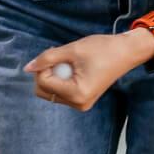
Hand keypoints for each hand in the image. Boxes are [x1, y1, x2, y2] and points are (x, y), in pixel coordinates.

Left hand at [24, 29, 153, 111]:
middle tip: (59, 57)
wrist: (126, 52)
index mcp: (77, 94)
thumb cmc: (102, 49)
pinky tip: (72, 68)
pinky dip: (61, 79)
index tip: (55, 53)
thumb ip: (48, 58)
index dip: (43, 66)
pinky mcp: (83, 100)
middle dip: (45, 73)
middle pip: (44, 92)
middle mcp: (78, 104)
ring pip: (51, 93)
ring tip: (68, 62)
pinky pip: (61, 92)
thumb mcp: (72, 50)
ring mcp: (81, 104)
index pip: (44, 83)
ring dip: (53, 76)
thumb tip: (27, 68)